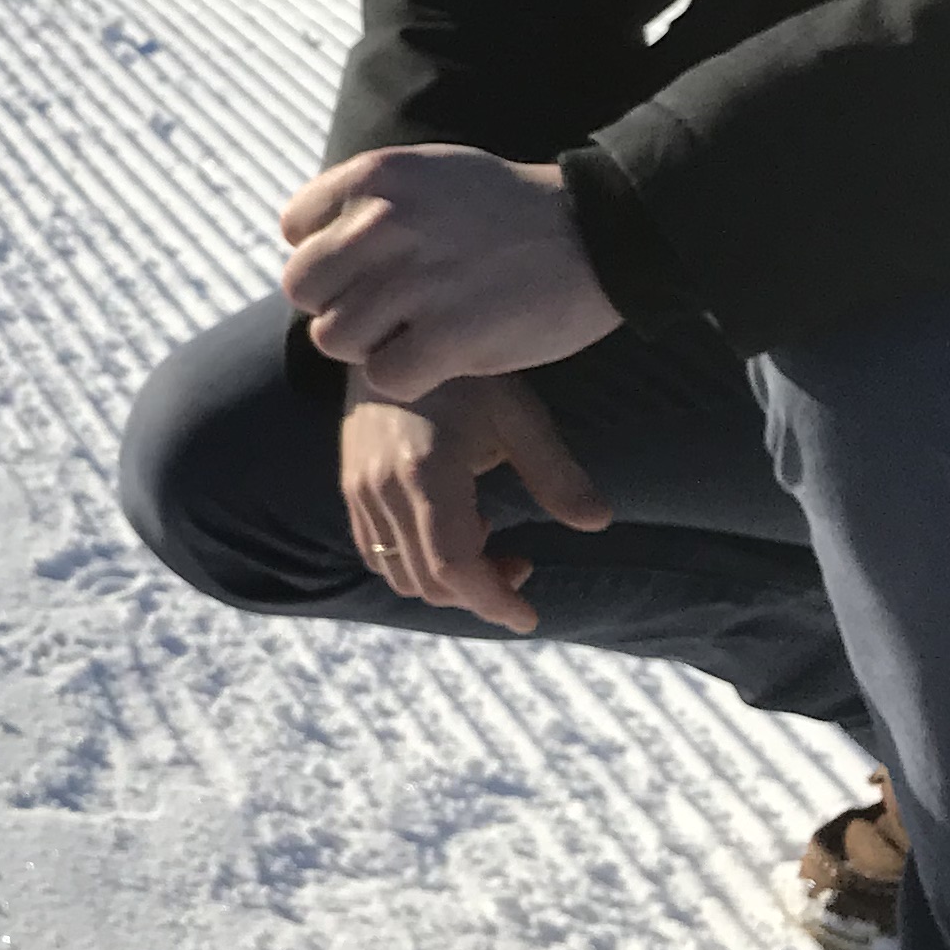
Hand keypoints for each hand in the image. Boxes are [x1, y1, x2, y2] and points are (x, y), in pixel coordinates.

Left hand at [277, 144, 623, 400]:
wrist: (600, 234)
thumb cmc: (511, 210)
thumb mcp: (431, 172)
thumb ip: (367, 199)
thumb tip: (303, 237)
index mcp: (377, 176)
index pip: (295, 229)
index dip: (326, 256)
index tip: (368, 267)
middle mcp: (386, 222)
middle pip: (302, 288)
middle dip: (338, 305)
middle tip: (387, 311)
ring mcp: (414, 282)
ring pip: (334, 338)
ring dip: (372, 346)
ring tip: (417, 333)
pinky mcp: (447, 338)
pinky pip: (383, 377)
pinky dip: (409, 378)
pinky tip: (442, 359)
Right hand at [337, 365, 611, 633]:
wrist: (391, 333)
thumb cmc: (464, 372)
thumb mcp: (518, 415)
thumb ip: (556, 473)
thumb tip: (598, 523)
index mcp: (425, 474)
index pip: (454, 567)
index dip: (494, 602)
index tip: (530, 617)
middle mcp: (382, 489)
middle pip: (427, 580)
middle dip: (479, 592)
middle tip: (522, 565)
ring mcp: (359, 490)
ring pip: (398, 573)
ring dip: (446, 581)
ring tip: (488, 545)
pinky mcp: (350, 486)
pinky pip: (376, 551)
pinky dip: (415, 561)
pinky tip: (452, 528)